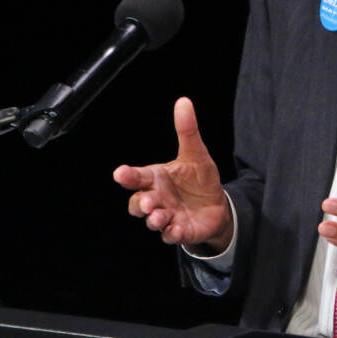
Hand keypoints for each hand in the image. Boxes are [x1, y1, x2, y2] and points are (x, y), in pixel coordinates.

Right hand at [113, 97, 232, 250]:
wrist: (216, 204)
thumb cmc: (198, 178)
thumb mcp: (195, 153)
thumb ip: (187, 130)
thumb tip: (184, 101)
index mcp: (156, 178)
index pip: (137, 176)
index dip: (128, 176)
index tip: (120, 173)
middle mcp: (157, 198)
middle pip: (137, 203)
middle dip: (140, 203)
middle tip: (147, 201)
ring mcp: (166, 216)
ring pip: (152, 221)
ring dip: (153, 219)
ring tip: (158, 216)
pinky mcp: (179, 231)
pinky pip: (170, 236)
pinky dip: (172, 233)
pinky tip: (177, 229)